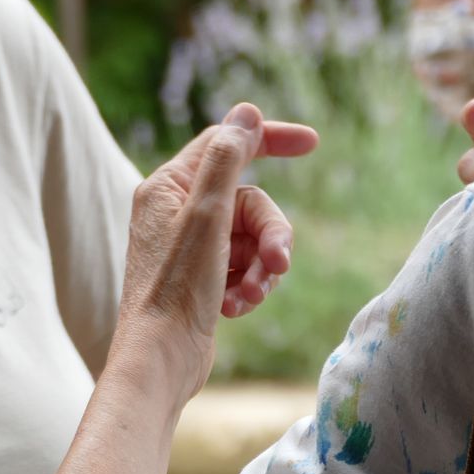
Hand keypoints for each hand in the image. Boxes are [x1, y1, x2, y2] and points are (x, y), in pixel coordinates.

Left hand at [110, 103, 317, 399]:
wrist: (161, 361)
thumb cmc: (176, 289)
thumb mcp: (207, 214)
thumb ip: (227, 158)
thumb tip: (247, 112)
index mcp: (168, 186)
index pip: (227, 144)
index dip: (269, 140)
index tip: (312, 143)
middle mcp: (175, 211)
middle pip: (249, 201)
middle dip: (270, 233)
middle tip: (278, 263)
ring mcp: (190, 247)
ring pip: (251, 237)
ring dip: (261, 266)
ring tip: (250, 295)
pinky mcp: (202, 278)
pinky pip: (244, 266)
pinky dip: (248, 285)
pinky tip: (236, 308)